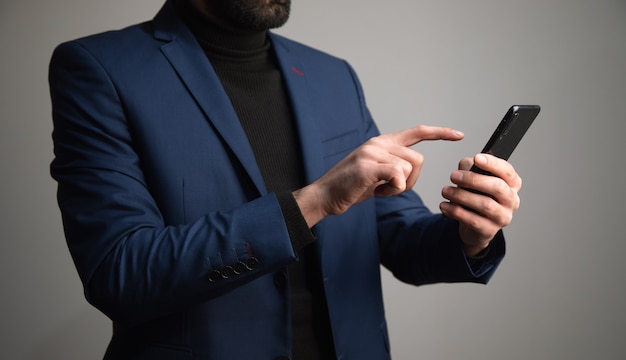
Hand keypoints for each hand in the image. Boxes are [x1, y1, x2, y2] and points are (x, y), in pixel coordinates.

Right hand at [294, 126, 463, 226]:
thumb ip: (393, 165)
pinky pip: (397, 176)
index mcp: (383, 142)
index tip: (459, 135)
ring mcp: (372, 153)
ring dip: (400, 187)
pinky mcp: (368, 166)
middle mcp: (379, 143)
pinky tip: (378, 193)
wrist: (325, 195)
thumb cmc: (351, 187)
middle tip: (392, 189)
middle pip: (418, 159)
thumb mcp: (376, 172)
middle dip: (413, 180)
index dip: (439, 133)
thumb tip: (411, 169)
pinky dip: (393, 190)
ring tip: (381, 190)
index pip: (417, 132)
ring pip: (409, 169)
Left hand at [439, 154, 521, 255]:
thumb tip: (467, 165)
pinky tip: (444, 206)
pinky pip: (473, 220)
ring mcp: (502, 217)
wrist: (474, 226)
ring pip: (485, 204)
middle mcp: (511, 200)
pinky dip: (456, 212)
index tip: (477, 158)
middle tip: (453, 176)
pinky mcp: (489, 230)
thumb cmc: (476, 196)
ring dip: (461, 196)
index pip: (507, 171)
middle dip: (473, 180)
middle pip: (497, 187)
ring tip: (445, 191)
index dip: (493, 164)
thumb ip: (471, 167)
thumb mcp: (474, 178)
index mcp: (512, 184)